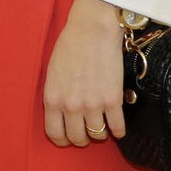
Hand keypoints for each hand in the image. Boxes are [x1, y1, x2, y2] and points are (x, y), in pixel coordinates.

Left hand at [43, 0, 125, 147]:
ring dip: (100, 133)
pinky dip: (118, 131)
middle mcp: (71, 105)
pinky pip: (117, 128)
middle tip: (86, 132)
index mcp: (52, 98)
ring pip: (98, 135)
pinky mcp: (113, 100)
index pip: (54, 133)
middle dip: (82, 138)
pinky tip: (117, 127)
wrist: (92, 30)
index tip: (67, 138)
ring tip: (101, 125)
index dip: (62, 140)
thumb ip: (56, 94)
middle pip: (77, 138)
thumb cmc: (69, 45)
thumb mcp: (52, 71)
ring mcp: (93, 105)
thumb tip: (61, 112)